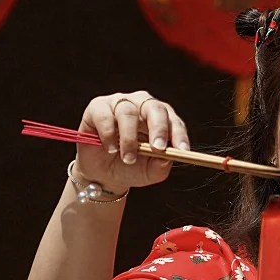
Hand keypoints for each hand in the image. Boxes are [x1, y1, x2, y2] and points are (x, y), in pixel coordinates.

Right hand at [74, 91, 190, 194]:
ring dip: (129, 139)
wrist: (101, 175)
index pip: (173, 120)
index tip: (182, 151)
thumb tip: (168, 158)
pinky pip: (105, 116)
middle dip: (158, 128)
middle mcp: (140, 106)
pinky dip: (109, 134)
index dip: (179, 134)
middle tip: (158, 148)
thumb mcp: (148, 172)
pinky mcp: (97, 108)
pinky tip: (111, 148)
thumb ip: (160, 166)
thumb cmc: (128, 167)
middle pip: (154, 106)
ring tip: (128, 158)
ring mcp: (118, 104)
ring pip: (128, 112)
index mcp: (158, 119)